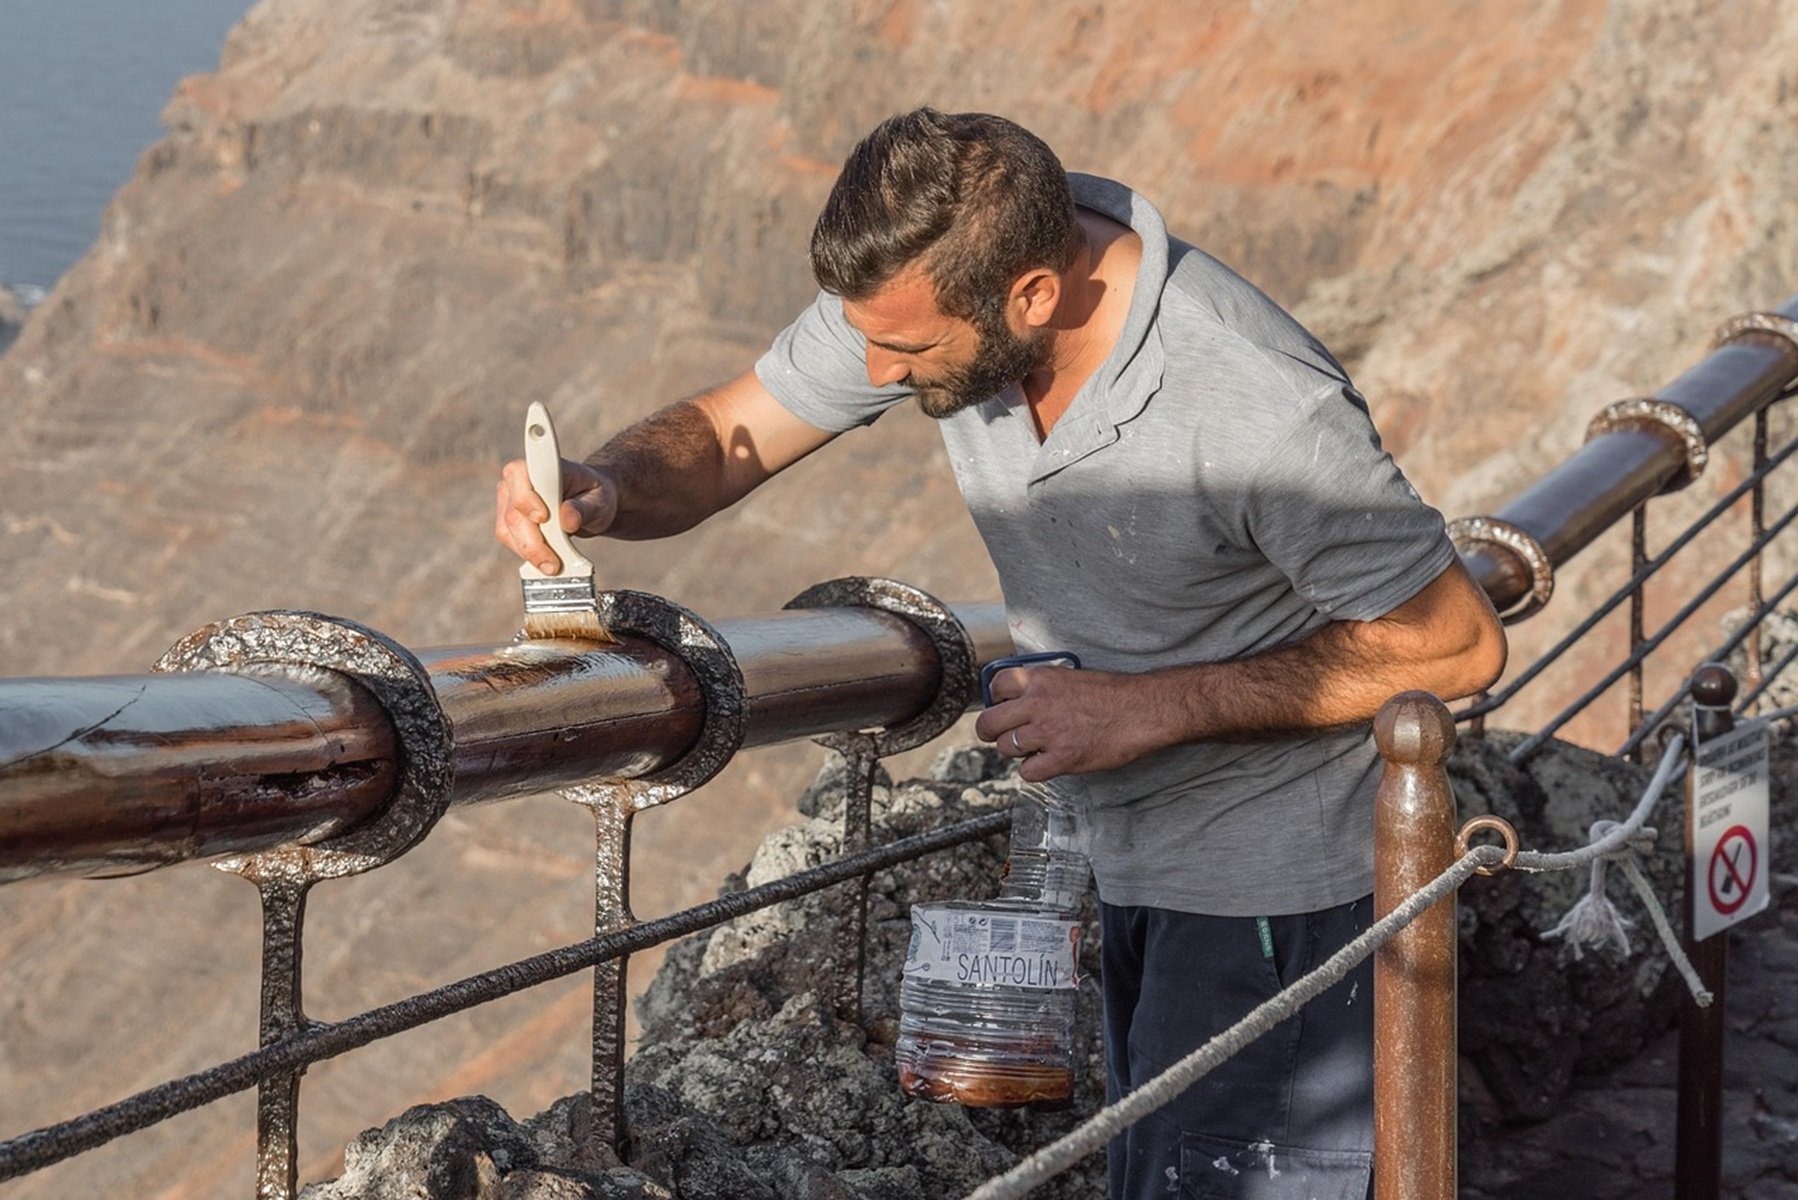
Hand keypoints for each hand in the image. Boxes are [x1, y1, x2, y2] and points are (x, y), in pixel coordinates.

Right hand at [494, 457, 616, 573]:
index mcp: (542, 465)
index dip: (527, 498)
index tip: (543, 518)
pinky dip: (528, 554)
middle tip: (554, 564)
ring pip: (507, 531)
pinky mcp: (508, 519)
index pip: (520, 475)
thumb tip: (568, 520)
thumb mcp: (600, 499)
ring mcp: (510, 498)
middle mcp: (518, 479)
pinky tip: (545, 559)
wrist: (592, 502)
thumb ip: (584, 508)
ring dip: (530, 553)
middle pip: (514, 513)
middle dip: (534, 543)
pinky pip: (510, 540)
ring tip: (554, 565)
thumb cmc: (595, 495)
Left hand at [973, 665, 1165, 782]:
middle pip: (988, 723)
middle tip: (1000, 734)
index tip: (1003, 706)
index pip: (995, 686)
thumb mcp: (1070, 676)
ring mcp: (1048, 733)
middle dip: (990, 731)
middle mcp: (1038, 704)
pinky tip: (1048, 762)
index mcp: (1040, 679)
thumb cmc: (1112, 694)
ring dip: (1017, 750)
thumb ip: (1042, 687)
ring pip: (1006, 748)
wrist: (1142, 710)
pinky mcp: (1061, 758)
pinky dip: (1035, 770)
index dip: (996, 699)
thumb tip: (1019, 700)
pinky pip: (1027, 772)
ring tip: (1035, 747)